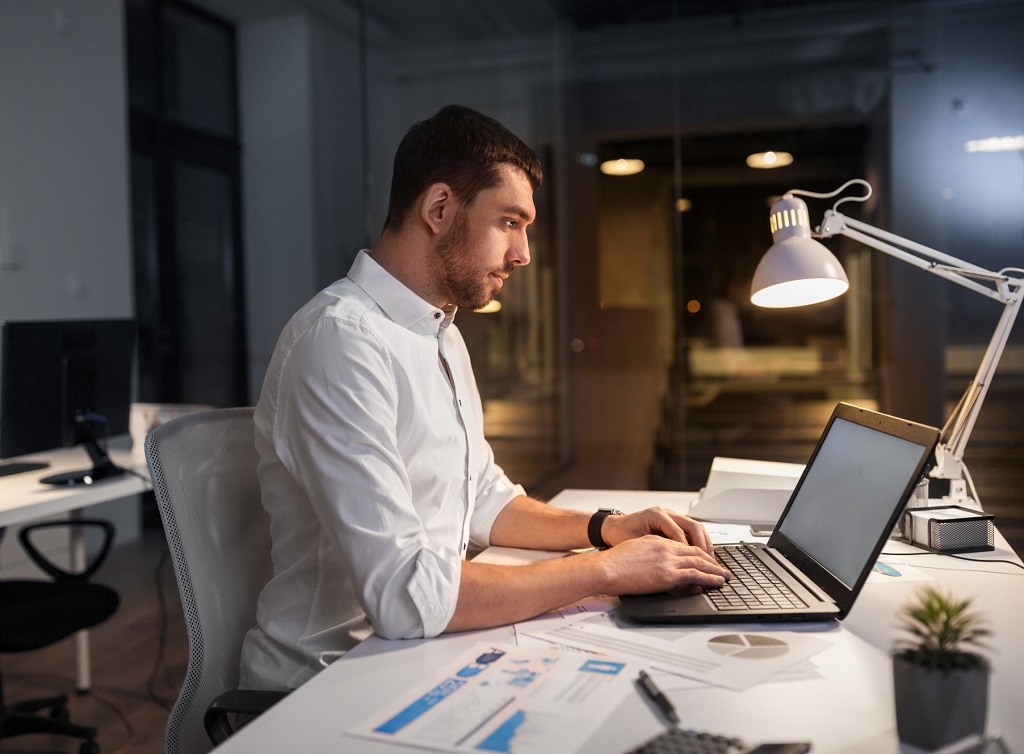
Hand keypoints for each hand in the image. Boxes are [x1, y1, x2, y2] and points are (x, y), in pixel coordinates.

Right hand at [595, 535, 728, 594]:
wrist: (606, 568)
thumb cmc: (614, 561)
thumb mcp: (635, 548)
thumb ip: (650, 552)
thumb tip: (657, 562)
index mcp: (658, 541)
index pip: (684, 545)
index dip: (698, 552)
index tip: (706, 559)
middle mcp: (666, 548)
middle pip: (696, 552)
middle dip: (711, 560)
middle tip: (721, 567)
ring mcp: (668, 561)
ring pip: (699, 563)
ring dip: (715, 570)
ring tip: (725, 576)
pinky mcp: (668, 575)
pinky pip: (695, 575)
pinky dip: (709, 578)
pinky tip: (717, 581)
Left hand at [601, 507, 714, 554]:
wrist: (613, 528)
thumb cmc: (620, 535)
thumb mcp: (634, 544)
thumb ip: (652, 552)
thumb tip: (670, 567)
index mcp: (656, 515)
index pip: (678, 532)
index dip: (686, 549)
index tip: (692, 564)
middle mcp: (666, 512)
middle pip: (693, 526)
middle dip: (702, 545)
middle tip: (709, 562)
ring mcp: (671, 515)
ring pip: (696, 527)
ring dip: (704, 543)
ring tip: (710, 560)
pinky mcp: (674, 522)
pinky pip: (691, 530)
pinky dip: (699, 542)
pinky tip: (702, 555)